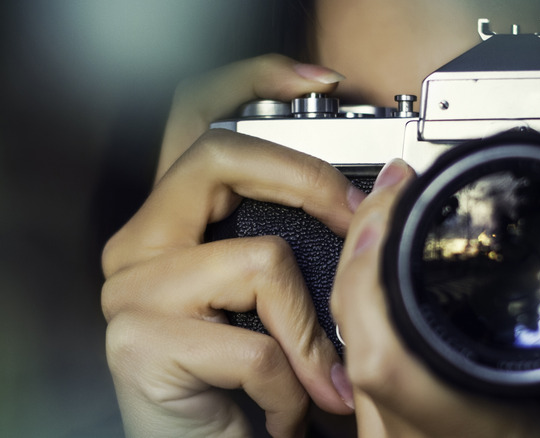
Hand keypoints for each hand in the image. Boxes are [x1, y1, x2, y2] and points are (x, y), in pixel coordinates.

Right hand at [102, 55, 358, 437]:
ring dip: (308, 336)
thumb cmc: (254, 383)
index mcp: (177, 222)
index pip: (196, 119)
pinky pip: (254, 346)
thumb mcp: (286, 298)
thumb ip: (313, 238)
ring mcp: (131, 291)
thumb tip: (381, 188)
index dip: (251, 81)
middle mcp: (141, 245)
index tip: (322, 82)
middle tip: (351, 223)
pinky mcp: (138, 343)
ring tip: (311, 379)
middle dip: (306, 183)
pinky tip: (276, 409)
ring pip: (261, 262)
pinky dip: (289, 388)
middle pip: (218, 157)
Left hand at [330, 159, 539, 437]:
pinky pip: (360, 372)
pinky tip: (389, 291)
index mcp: (464, 436)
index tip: (395, 203)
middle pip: (352, 335)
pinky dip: (368, 316)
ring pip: (348, 353)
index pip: (384, 350)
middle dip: (366, 247)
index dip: (374, 267)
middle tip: (395, 193)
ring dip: (361, 279)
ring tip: (390, 226)